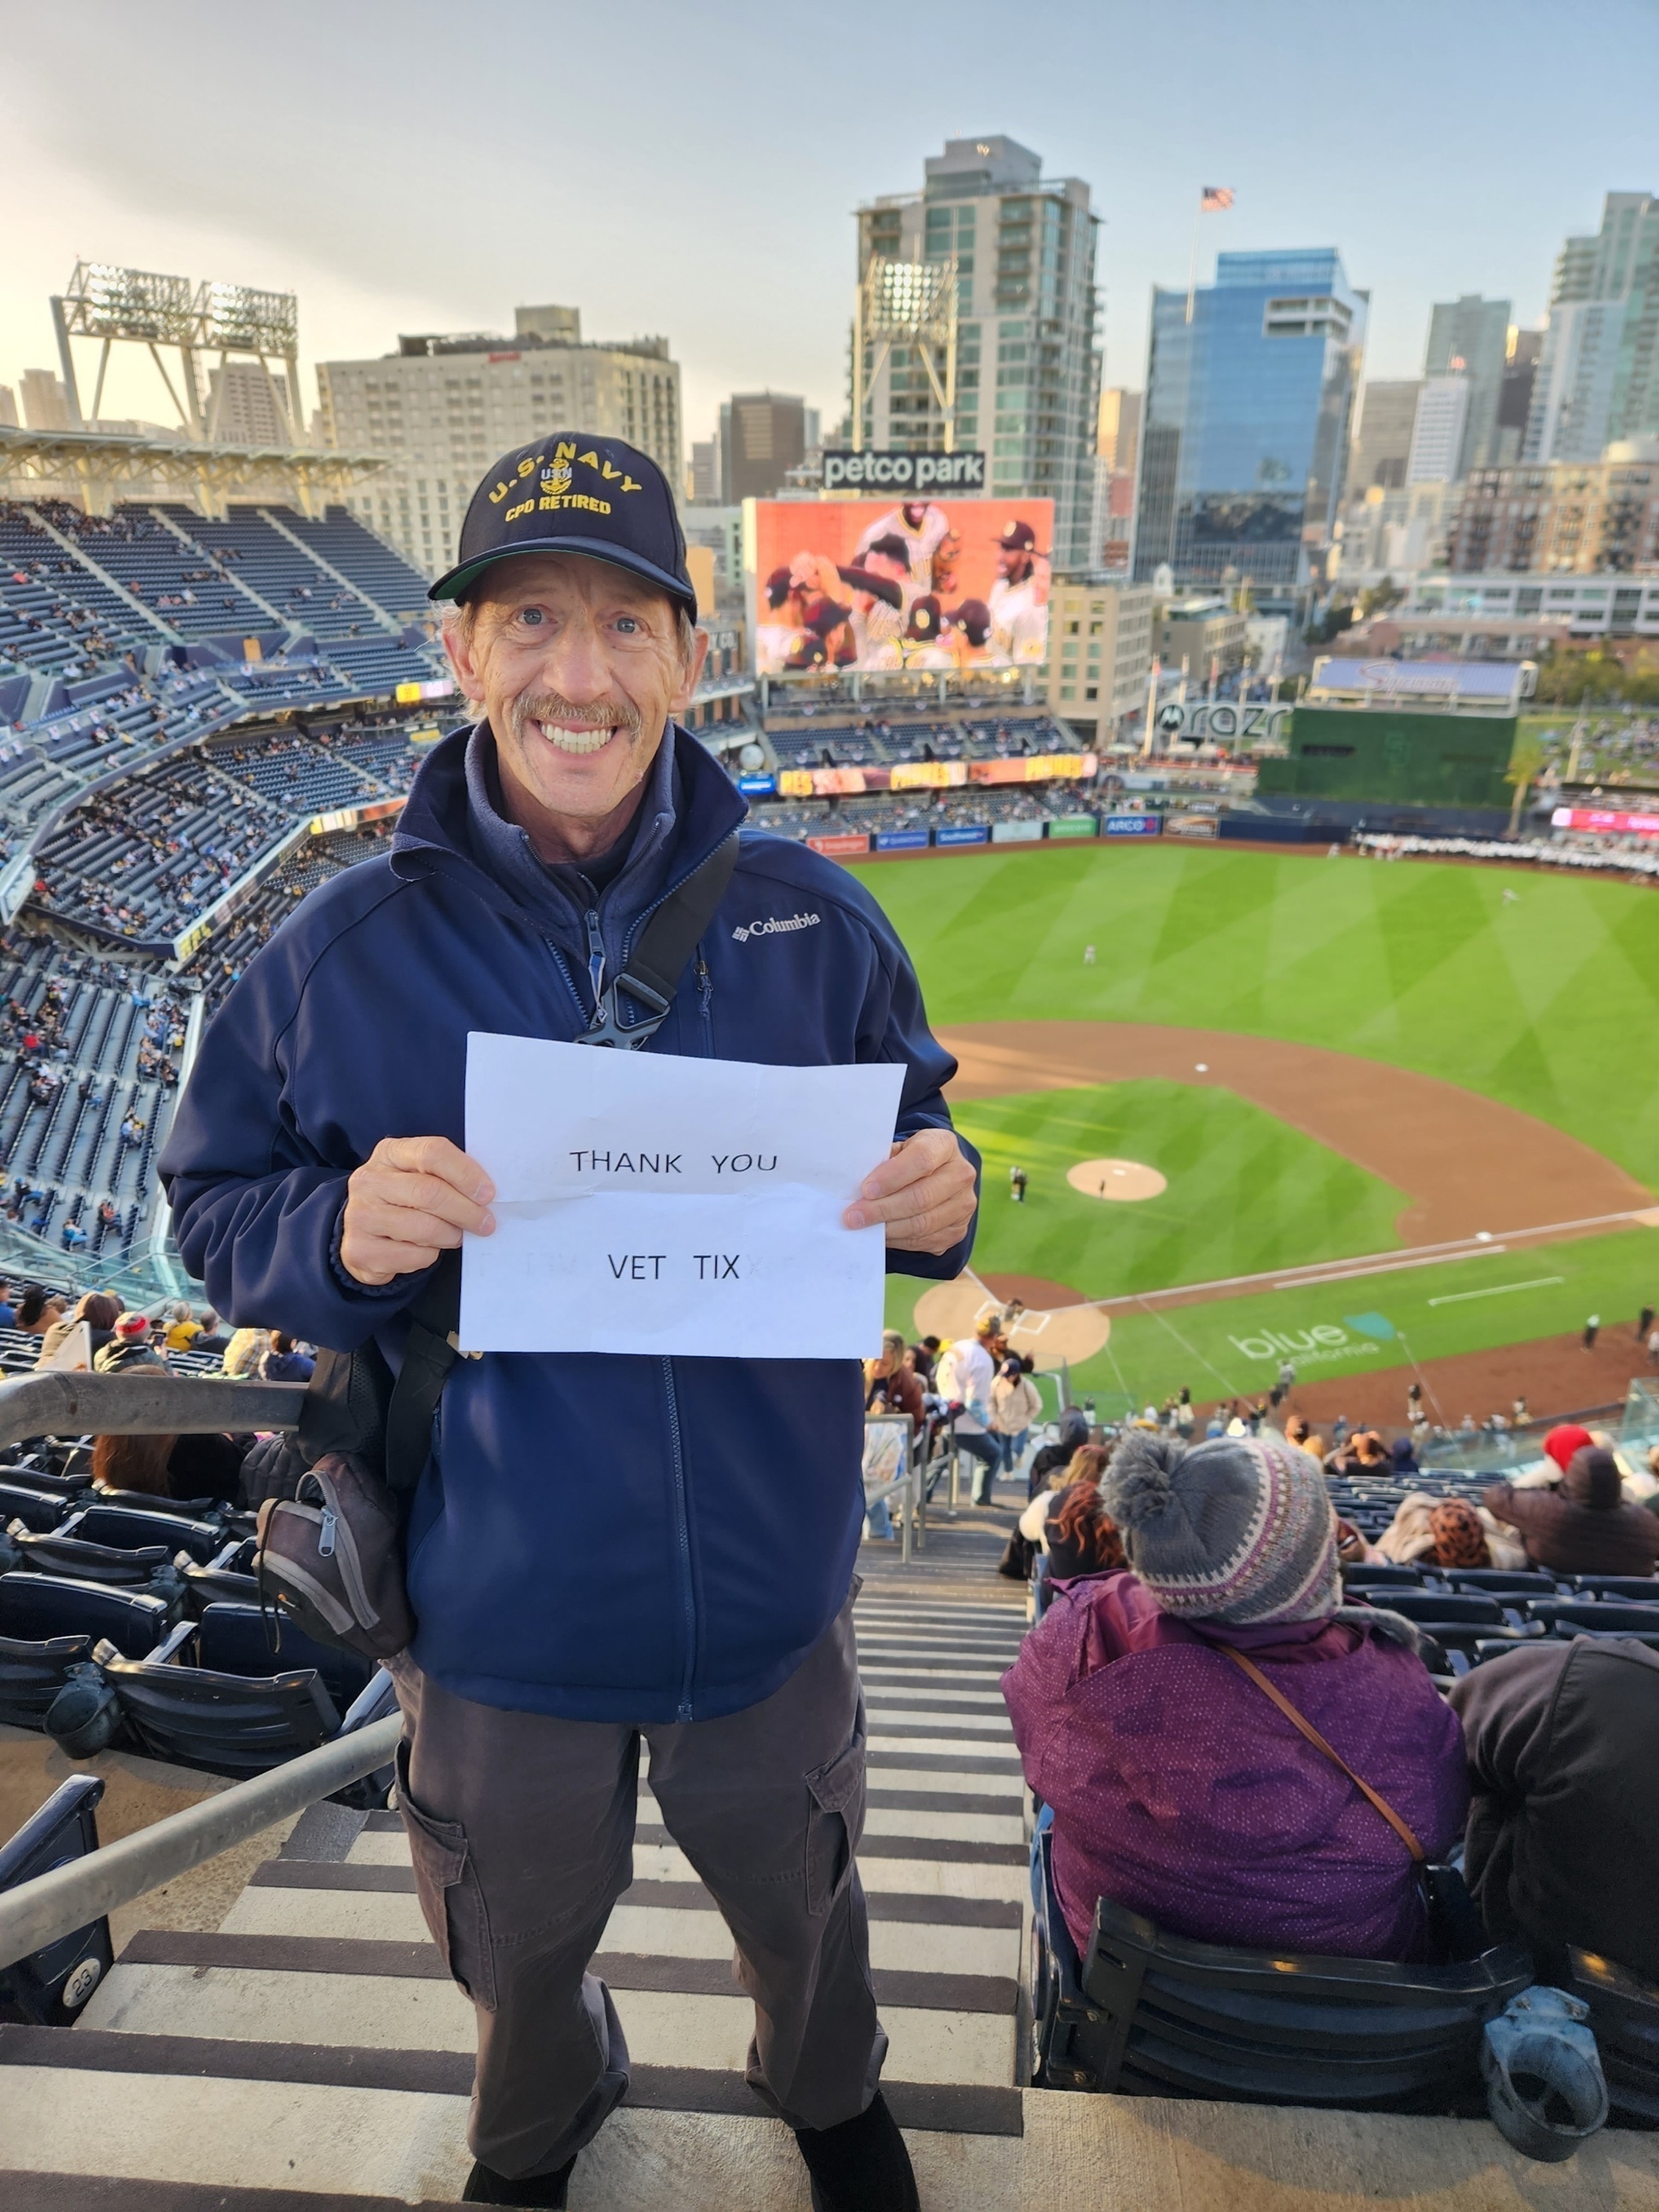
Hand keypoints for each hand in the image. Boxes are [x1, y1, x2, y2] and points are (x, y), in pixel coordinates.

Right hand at [339, 1135, 494, 1286]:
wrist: (363, 1234)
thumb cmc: (404, 1201)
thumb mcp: (419, 1176)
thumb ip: (447, 1176)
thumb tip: (485, 1193)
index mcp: (389, 1153)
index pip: (432, 1153)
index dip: (465, 1173)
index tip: (487, 1194)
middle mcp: (369, 1181)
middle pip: (430, 1192)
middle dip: (466, 1211)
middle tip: (486, 1223)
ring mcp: (360, 1215)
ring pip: (424, 1227)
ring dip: (450, 1235)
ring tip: (454, 1235)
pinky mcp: (360, 1250)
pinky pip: (413, 1255)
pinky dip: (431, 1255)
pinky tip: (425, 1248)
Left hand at [843, 1127, 975, 1254]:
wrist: (935, 1177)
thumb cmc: (907, 1161)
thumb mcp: (897, 1150)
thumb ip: (881, 1162)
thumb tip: (852, 1186)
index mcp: (944, 1144)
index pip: (922, 1159)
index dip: (892, 1176)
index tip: (865, 1189)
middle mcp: (961, 1174)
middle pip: (921, 1197)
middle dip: (882, 1209)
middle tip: (853, 1216)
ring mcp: (963, 1205)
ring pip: (922, 1223)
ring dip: (887, 1228)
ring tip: (861, 1227)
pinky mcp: (957, 1231)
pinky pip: (924, 1240)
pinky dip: (897, 1239)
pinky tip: (879, 1234)